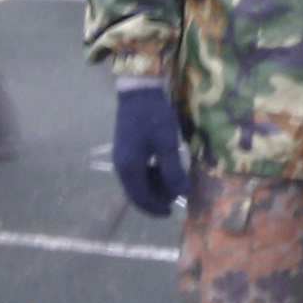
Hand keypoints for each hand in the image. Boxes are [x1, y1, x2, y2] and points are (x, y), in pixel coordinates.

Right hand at [112, 85, 188, 215]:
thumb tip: (181, 193)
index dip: (157, 208)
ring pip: (137, 184)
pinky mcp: (124, 151)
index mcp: (129, 168)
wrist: (138, 91)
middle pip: (137, 194)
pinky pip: (137, 172)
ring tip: (173, 177)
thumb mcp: (167, 143)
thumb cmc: (153, 116)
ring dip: (155, 186)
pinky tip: (163, 166)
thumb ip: (173, 170)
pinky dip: (150, 175)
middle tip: (177, 190)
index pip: (141, 199)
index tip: (173, 210)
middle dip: (157, 197)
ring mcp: (121, 159)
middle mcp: (121, 167)